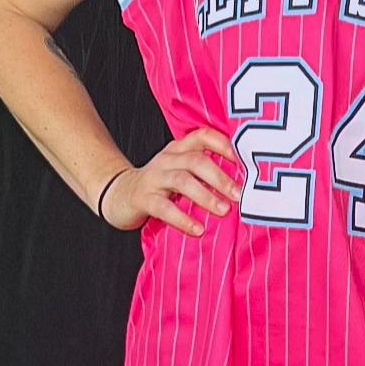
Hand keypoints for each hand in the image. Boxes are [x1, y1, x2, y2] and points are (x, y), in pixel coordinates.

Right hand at [98, 126, 242, 236]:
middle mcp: (168, 158)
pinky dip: (182, 218)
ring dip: (206, 196)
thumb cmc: (161, 183)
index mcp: (180, 148)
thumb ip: (205, 170)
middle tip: (240, 194)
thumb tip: (244, 181)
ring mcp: (154, 177)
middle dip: (220, 177)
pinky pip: (163, 207)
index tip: (245, 160)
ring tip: (224, 210)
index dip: (224, 144)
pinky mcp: (142, 198)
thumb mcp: (181, 169)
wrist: (119, 194)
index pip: (203, 136)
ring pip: (182, 180)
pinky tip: (198, 229)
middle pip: (196, 160)